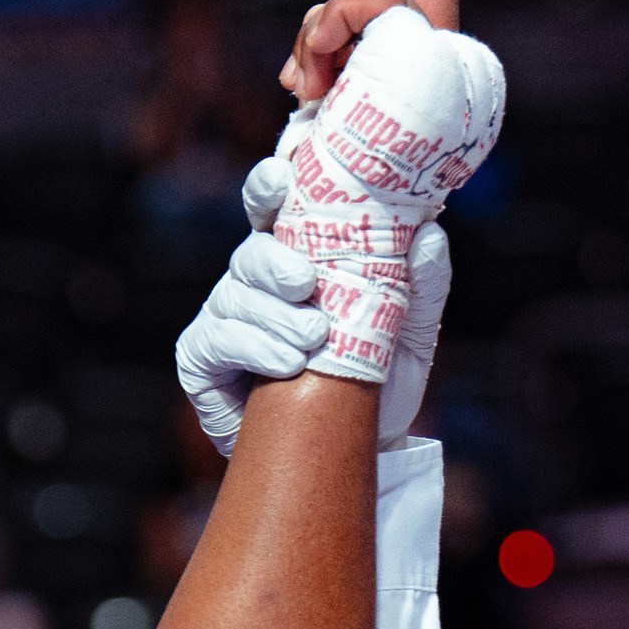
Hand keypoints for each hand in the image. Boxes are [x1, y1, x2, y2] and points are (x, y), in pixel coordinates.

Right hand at [181, 163, 452, 452]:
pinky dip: (251, 350)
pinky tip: (286, 367)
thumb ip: (421, 283)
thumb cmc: (375, 383)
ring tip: (312, 343)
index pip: (273, 207)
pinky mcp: (201, 362)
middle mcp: (255, 280)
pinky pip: (214, 342)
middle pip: (249, 251)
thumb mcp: (409, 332)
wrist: (353, 450)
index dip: (269, 185)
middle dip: (275, 262)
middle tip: (308, 285)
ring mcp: (223, 318)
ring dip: (273, 317)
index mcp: (298, 256)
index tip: (283, 178)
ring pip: (233, 295)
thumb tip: (427, 232)